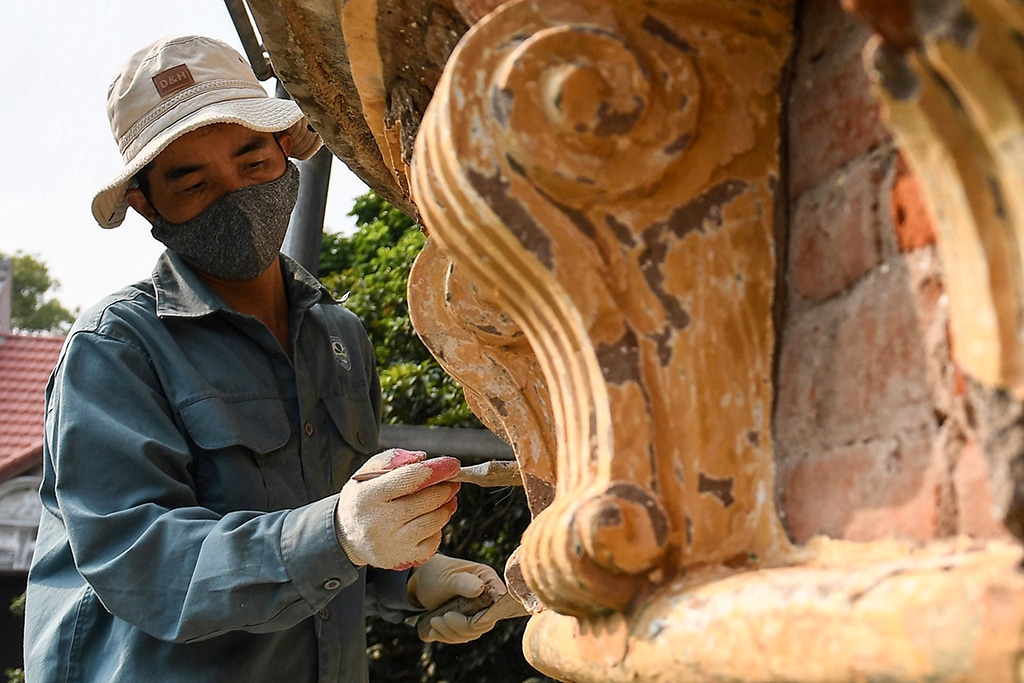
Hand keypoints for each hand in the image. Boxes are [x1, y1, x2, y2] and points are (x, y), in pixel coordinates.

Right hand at [334, 449, 460, 569]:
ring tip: (447, 498)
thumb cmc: (363, 499)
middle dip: (445, 488)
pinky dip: (438, 528)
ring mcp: (391, 544)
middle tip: (452, 481)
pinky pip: (433, 542)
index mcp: (368, 496)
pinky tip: (433, 519)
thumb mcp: (367, 473)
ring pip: (434, 522)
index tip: (453, 464)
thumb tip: (423, 458)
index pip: (410, 479)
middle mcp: (378, 522)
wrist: (346, 537)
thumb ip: (393, 460)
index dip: (437, 470)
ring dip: (446, 506)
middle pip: (426, 501)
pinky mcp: (401, 559)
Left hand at [408, 554, 505, 643]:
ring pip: (471, 633)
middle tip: (439, 619)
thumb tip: (480, 588)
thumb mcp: (448, 578)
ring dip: (449, 632)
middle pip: (484, 623)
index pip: (499, 602)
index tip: (465, 617)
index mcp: (488, 582)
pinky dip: (446, 636)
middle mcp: (487, 599)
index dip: (488, 614)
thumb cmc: (437, 574)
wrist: (421, 582)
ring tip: (433, 621)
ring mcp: (477, 613)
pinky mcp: (466, 624)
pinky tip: (433, 629)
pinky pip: (461, 637)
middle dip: (460, 626)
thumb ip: (464, 583)